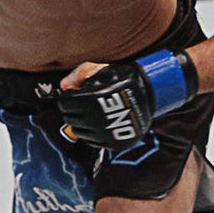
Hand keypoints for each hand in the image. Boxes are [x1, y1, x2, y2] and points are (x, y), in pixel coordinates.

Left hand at [57, 51, 197, 148]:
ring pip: (77, 131)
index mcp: (91, 100)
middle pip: (68, 117)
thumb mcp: (101, 69)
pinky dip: (89, 132)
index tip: (72, 94)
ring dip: (79, 122)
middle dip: (71, 109)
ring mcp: (104, 133)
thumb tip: (64, 86)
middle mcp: (96, 119)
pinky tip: (96, 123)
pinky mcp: (111, 143)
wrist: (150, 96)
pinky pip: (90, 141)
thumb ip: (78, 74)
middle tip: (79, 103)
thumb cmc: (122, 80)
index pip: (64, 103)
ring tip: (89, 112)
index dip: (66, 97)